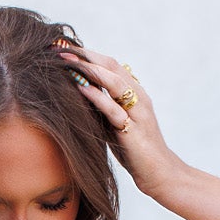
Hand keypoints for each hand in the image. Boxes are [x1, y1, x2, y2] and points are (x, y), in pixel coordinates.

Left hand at [55, 42, 180, 199]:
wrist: (159, 173)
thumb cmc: (135, 150)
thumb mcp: (115, 123)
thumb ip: (102, 107)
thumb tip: (76, 93)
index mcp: (134, 92)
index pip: (110, 64)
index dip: (88, 54)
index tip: (64, 47)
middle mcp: (138, 97)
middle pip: (111, 66)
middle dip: (85, 55)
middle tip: (60, 47)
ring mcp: (137, 112)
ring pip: (115, 82)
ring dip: (89, 69)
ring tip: (66, 61)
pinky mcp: (132, 131)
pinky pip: (113, 109)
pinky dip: (96, 96)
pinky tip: (79, 88)